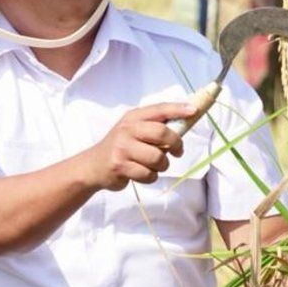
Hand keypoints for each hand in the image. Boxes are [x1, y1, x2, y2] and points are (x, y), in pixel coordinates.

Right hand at [80, 102, 194, 190]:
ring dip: (161, 165)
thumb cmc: (121, 147)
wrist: (93, 166)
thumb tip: (185, 122)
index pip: (159, 109)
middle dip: (175, 144)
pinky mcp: (120, 166)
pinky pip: (148, 174)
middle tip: (177, 152)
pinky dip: (150, 177)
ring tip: (153, 165)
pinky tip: (141, 173)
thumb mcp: (134, 130)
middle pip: (162, 133)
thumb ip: (155, 126)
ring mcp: (123, 148)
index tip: (194, 111)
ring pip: (158, 158)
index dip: (178, 109)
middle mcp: (127, 129)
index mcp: (133, 117)